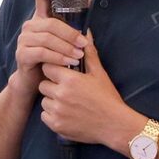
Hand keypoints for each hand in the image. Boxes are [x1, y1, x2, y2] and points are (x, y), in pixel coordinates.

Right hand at [13, 0, 87, 89]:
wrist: (33, 80)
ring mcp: (23, 40)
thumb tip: (89, 0)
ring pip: (47, 39)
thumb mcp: (62, 40)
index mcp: (39, 19)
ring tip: (78, 55)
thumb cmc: (50, 58)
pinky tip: (68, 62)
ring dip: (66, 48)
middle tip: (84, 43)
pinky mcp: (22, 54)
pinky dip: (58, 58)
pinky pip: (42, 53)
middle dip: (70, 33)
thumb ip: (73, 25)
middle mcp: (29, 26)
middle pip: (51, 24)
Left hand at [37, 28, 131, 148]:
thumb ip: (89, 53)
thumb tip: (87, 33)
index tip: (62, 74)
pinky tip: (66, 114)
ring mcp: (57, 111)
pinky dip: (52, 115)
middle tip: (66, 90)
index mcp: (70, 80)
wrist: (115, 125)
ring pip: (44, 101)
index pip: (48, 67)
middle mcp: (60, 95)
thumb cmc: (108, 98)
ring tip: (68, 103)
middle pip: (43, 84)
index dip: (54, 70)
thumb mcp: (99, 74)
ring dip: (52, 101)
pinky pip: (45, 116)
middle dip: (52, 85)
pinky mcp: (56, 125)